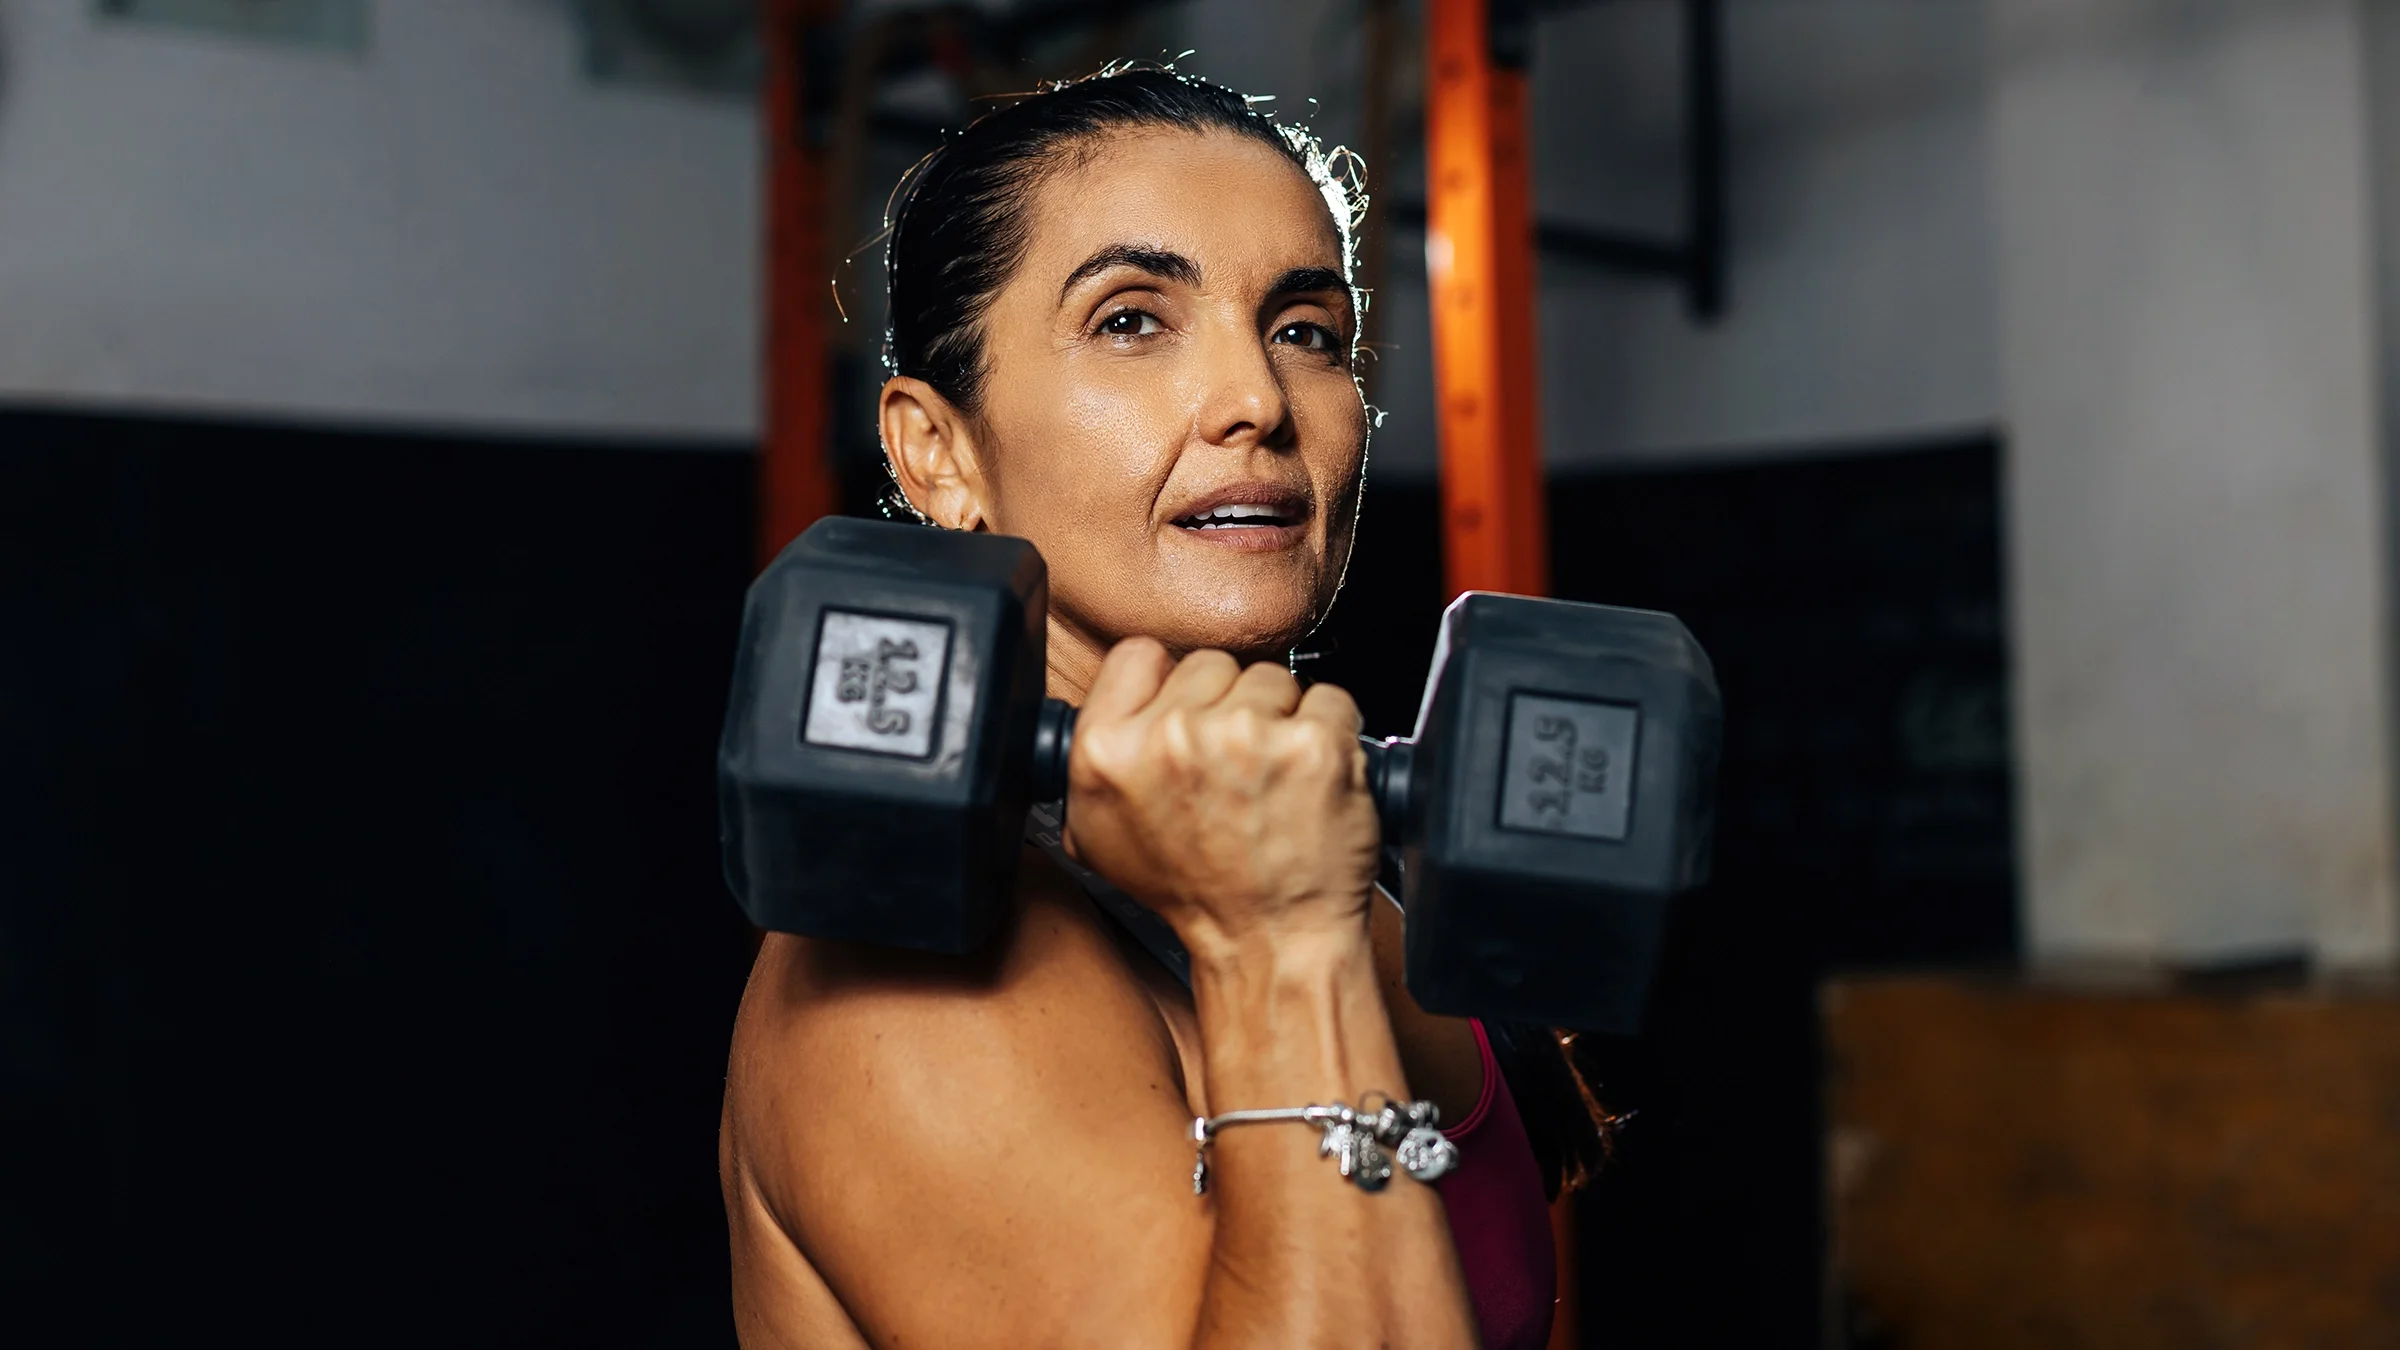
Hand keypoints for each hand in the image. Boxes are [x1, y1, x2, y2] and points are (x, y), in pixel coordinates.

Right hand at [1061, 639, 1381, 960]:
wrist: (1270, 941)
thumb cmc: (1195, 893)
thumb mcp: (1099, 835)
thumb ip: (1094, 759)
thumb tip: (1108, 705)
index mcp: (1109, 750)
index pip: (1140, 655)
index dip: (1168, 686)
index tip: (1188, 718)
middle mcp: (1172, 736)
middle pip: (1212, 664)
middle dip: (1228, 706)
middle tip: (1235, 769)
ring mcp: (1246, 735)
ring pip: (1273, 679)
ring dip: (1281, 720)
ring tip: (1274, 780)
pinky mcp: (1313, 744)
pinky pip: (1331, 700)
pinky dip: (1332, 734)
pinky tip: (1311, 779)